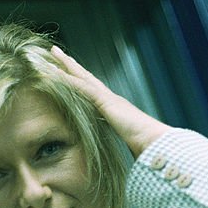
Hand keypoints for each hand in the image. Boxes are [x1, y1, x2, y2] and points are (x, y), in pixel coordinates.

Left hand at [48, 45, 169, 156]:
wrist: (153, 140)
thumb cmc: (145, 145)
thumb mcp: (128, 143)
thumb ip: (122, 143)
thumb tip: (123, 156)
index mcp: (115, 108)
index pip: (93, 91)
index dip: (81, 82)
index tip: (71, 74)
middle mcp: (110, 98)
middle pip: (86, 77)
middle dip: (71, 65)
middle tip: (57, 52)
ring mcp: (107, 98)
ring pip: (82, 76)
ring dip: (66, 64)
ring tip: (53, 52)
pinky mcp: (105, 101)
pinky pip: (81, 87)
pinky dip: (67, 80)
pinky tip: (54, 73)